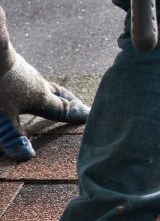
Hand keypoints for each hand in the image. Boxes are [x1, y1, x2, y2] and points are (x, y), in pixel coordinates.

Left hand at [0, 45, 89, 160]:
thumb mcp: (3, 114)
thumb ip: (14, 135)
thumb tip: (27, 156)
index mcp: (41, 97)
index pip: (63, 109)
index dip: (76, 114)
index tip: (91, 116)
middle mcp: (38, 84)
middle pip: (59, 93)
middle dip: (71, 101)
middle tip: (81, 105)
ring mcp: (26, 72)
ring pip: (44, 84)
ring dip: (53, 91)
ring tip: (55, 95)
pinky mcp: (13, 64)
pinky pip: (29, 76)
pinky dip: (35, 83)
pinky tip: (26, 82)